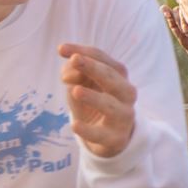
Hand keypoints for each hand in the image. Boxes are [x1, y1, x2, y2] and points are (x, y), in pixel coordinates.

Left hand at [58, 43, 137, 158]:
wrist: (110, 137)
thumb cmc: (94, 103)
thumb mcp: (81, 85)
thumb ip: (75, 75)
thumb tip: (68, 75)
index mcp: (118, 77)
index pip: (103, 59)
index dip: (84, 52)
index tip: (61, 49)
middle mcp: (126, 93)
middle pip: (112, 78)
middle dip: (93, 67)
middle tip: (74, 60)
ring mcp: (123, 116)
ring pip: (111, 105)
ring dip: (93, 97)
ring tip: (75, 91)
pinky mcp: (115, 138)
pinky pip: (101, 134)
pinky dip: (88, 130)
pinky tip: (74, 125)